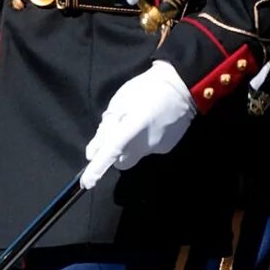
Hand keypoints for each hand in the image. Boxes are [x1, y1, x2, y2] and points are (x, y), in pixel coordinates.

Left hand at [81, 62, 194, 188]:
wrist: (182, 86)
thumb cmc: (146, 89)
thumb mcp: (119, 104)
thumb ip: (105, 130)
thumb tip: (92, 153)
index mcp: (131, 129)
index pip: (110, 153)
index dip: (97, 169)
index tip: (86, 183)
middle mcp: (145, 144)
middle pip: (122, 161)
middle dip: (115, 154)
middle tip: (116, 134)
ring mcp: (158, 147)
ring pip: (136, 154)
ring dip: (131, 145)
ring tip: (137, 122)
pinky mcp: (168, 147)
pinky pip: (149, 148)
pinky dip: (145, 140)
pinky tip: (151, 123)